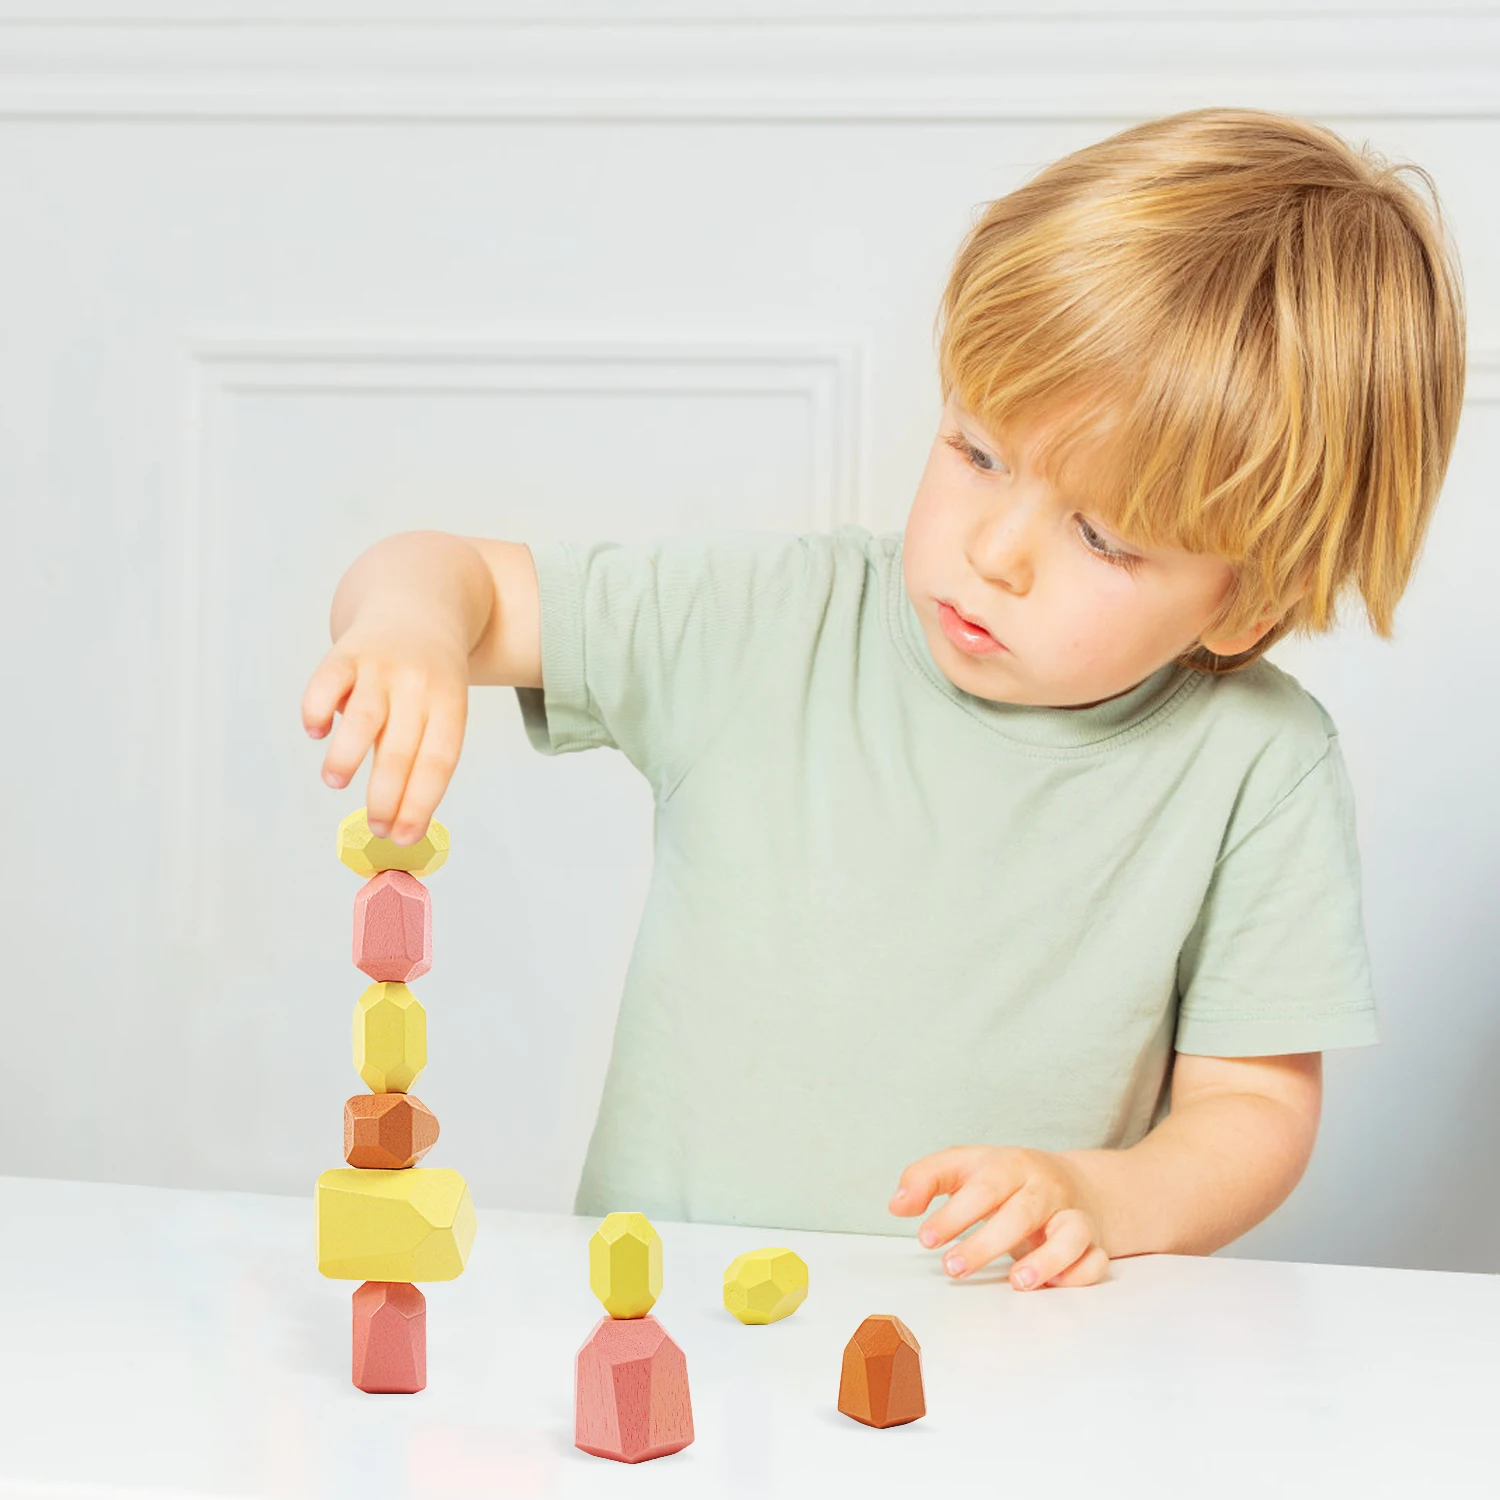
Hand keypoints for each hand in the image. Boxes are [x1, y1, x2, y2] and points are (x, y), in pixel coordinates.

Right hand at [301, 617, 469, 845]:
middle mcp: (418, 685)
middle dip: (385, 796)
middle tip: (374, 827)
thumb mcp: (442, 710)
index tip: (404, 837)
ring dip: (346, 755)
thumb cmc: (428, 682)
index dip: (420, 802)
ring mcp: (383, 666)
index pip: (438, 761)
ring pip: (364, 718)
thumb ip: (418, 758)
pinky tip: (315, 731)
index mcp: (450, 705)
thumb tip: (397, 825)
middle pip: (401, 749)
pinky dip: (317, 708)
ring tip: (334, 782)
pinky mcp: (348, 651)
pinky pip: (328, 681)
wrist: (418, 605)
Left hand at [889, 1145, 1110, 1289]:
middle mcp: (1045, 1189)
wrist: (1069, 1180)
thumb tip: (897, 1205)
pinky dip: (1080, 1275)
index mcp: (1011, 1165)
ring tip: (1015, 1282)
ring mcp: (1073, 1215)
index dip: (955, 1213)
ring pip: (1071, 1234)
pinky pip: (1096, 1262)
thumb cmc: (1004, 1177)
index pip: (984, 1186)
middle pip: (1021, 1213)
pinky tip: (1053, 1286)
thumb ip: (926, 1178)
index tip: (926, 1238)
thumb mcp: (964, 1166)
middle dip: (986, 1243)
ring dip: (1046, 1260)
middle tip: (952, 1268)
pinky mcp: (1093, 1243)